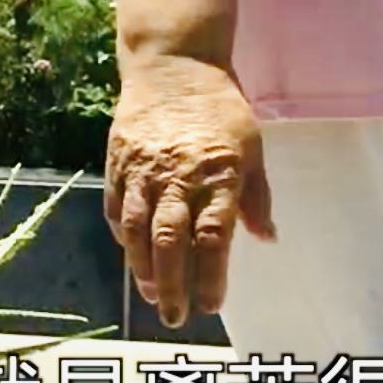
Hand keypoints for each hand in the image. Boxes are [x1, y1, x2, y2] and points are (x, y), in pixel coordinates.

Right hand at [102, 61, 274, 328]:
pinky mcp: (118, 162)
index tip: (211, 305)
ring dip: (143, 268)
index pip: (212, 236)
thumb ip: (256, 197)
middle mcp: (177, 176)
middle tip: (176, 317)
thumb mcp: (252, 148)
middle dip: (173, 284)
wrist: (172, 65)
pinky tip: (131, 257)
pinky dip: (122, 237)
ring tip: (152, 296)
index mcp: (217, 175)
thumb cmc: (221, 108)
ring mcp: (142, 170)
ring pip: (137, 229)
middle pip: (170, 240)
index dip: (210, 275)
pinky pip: (116, 207)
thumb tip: (267, 238)